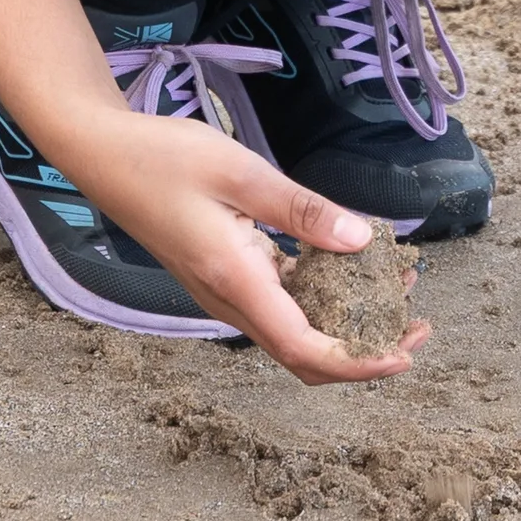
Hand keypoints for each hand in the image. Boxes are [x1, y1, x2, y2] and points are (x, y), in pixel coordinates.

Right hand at [63, 104, 427, 384]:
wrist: (104, 157)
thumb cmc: (165, 158)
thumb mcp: (240, 173)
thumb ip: (301, 208)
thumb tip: (360, 241)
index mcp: (234, 280)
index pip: (304, 348)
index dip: (359, 363)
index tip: (404, 354)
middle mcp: (230, 299)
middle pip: (304, 355)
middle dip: (364, 353)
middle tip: (416, 326)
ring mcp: (224, 291)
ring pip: (294, 330)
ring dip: (346, 322)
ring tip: (396, 289)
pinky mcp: (225, 274)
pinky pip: (280, 302)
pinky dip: (321, 296)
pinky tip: (350, 263)